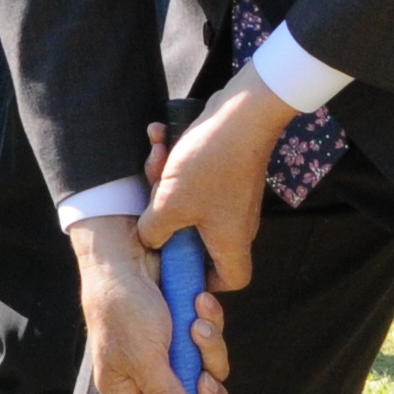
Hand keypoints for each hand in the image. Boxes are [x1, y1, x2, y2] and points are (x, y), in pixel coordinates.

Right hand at [75, 214, 227, 393]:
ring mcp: (169, 360)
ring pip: (207, 379)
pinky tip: (201, 304)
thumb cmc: (124, 306)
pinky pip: (211, 348)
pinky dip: (210, 328)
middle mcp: (149, 382)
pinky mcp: (184, 337)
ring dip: (210, 351)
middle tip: (207, 380)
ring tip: (197, 323)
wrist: (129, 253)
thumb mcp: (143, 355)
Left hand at [135, 75, 291, 294]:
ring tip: (157, 157)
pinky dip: (174, 162)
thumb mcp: (169, 204)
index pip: (230, 280)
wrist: (243, 112)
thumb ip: (153, 232)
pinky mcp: (226, 173)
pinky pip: (193, 178)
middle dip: (168, 219)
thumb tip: (150, 238)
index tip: (179, 266)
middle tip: (155, 201)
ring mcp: (232, 197)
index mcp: (231, 241)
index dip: (207, 281)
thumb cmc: (211, 164)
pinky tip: (160, 137)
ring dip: (164, 181)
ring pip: (189, 203)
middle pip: (199, 240)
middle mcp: (236, 223)